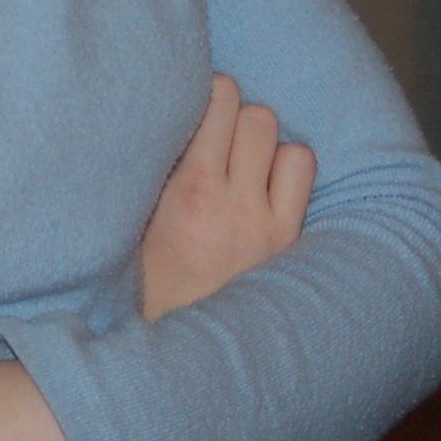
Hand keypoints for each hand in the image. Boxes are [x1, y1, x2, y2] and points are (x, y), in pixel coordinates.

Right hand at [138, 73, 312, 320]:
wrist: (181, 347)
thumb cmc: (148, 282)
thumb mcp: (136, 222)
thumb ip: (158, 170)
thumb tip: (176, 114)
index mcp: (189, 193)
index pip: (218, 100)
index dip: (211, 94)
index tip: (199, 106)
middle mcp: (234, 204)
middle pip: (257, 115)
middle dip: (238, 118)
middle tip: (220, 140)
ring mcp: (269, 224)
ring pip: (288, 144)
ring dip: (267, 148)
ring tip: (245, 167)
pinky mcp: (290, 241)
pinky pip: (304, 175)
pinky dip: (288, 173)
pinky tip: (266, 189)